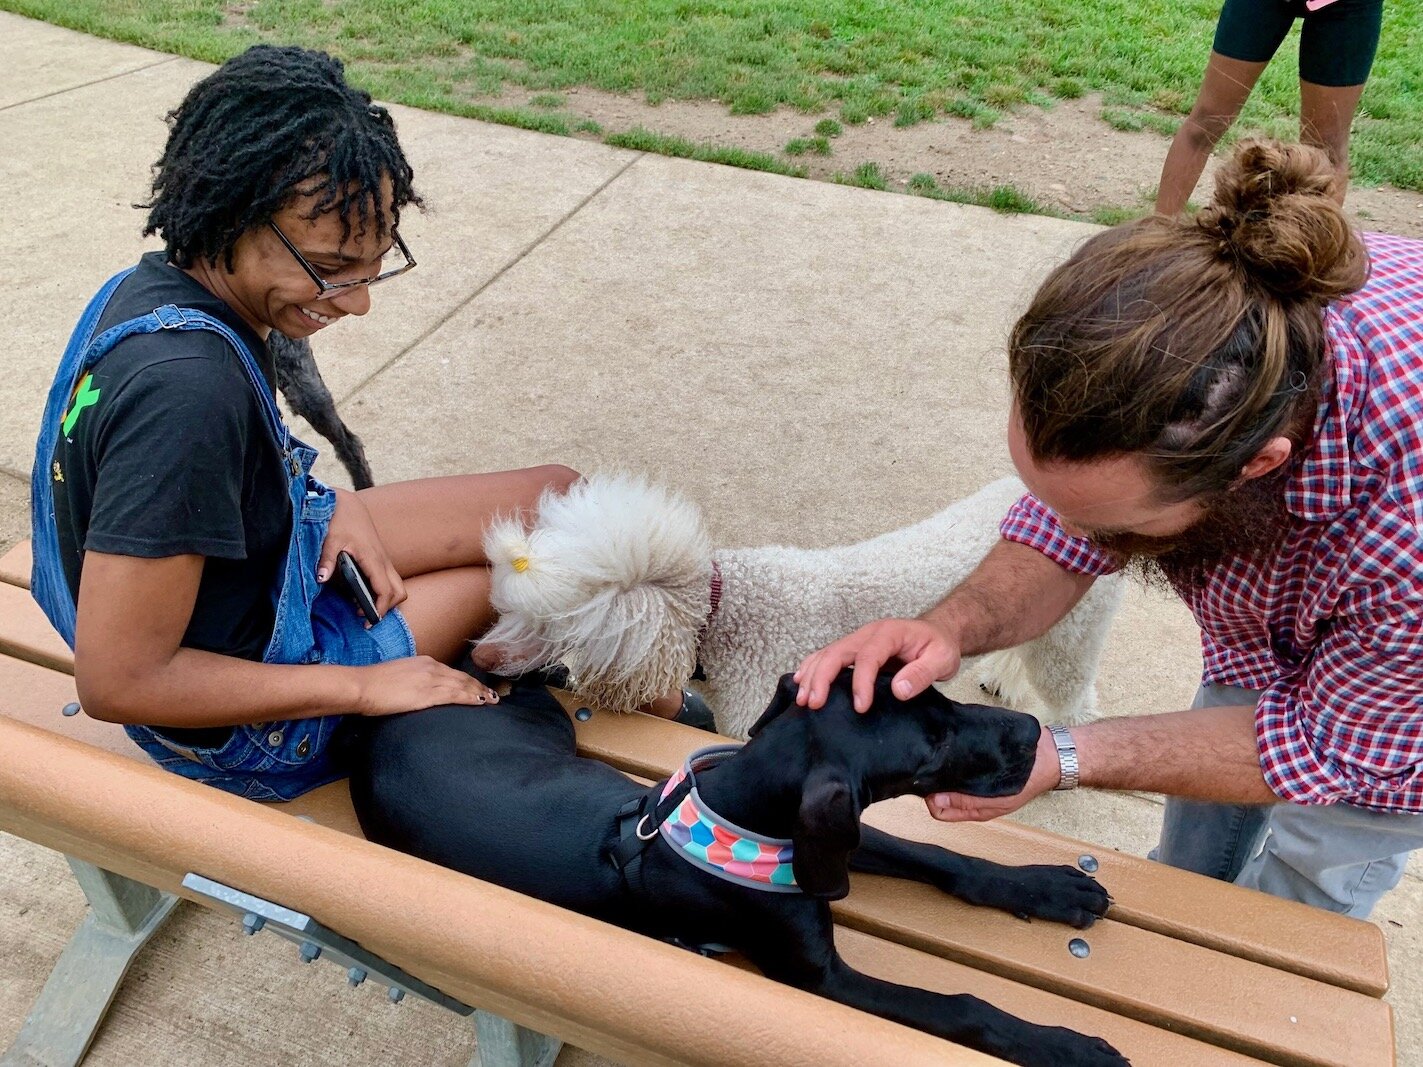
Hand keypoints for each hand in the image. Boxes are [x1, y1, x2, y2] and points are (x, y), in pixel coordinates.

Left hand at [318, 489, 405, 620]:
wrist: (348, 505)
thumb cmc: (340, 520)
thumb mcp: (331, 539)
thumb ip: (327, 559)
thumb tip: (321, 578)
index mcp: (373, 558)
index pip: (385, 590)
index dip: (380, 608)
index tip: (368, 620)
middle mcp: (383, 561)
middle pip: (399, 592)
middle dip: (388, 608)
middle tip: (366, 617)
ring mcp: (384, 560)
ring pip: (397, 587)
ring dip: (386, 600)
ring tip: (363, 607)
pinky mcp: (380, 559)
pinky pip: (389, 580)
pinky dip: (382, 592)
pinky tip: (362, 594)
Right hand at [353, 657, 499, 715]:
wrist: (362, 685)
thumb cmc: (374, 683)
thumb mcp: (399, 675)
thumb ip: (413, 679)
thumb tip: (418, 688)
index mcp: (424, 662)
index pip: (452, 672)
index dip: (467, 680)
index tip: (478, 686)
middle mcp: (431, 667)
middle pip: (462, 678)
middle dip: (479, 686)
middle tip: (493, 694)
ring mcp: (430, 680)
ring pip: (462, 686)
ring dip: (479, 693)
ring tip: (492, 700)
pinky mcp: (427, 694)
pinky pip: (455, 695)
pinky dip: (470, 698)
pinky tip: (480, 702)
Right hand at [793, 617, 962, 712]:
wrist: (937, 633)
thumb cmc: (939, 646)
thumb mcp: (942, 659)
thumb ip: (923, 673)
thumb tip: (898, 690)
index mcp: (889, 634)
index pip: (868, 656)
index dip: (861, 681)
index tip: (860, 707)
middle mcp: (868, 634)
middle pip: (837, 651)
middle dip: (822, 677)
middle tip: (815, 704)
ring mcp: (858, 640)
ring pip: (827, 654)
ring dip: (812, 675)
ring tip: (804, 699)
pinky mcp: (853, 650)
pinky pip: (827, 656)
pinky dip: (811, 669)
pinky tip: (801, 684)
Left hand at [925, 727, 1059, 821]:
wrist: (1044, 757)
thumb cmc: (1024, 782)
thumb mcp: (996, 798)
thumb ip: (967, 801)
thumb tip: (934, 801)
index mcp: (972, 809)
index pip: (939, 811)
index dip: (930, 799)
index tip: (928, 784)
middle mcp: (968, 795)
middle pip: (939, 794)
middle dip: (932, 784)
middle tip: (930, 768)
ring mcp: (971, 779)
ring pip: (946, 778)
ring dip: (940, 770)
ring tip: (937, 757)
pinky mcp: (975, 763)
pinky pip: (956, 765)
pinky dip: (950, 759)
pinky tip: (949, 749)